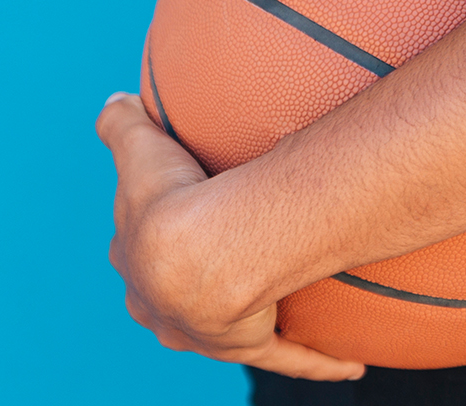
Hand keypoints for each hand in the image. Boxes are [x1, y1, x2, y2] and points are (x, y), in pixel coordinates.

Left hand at [97, 91, 363, 381]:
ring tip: (268, 304)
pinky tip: (348, 364)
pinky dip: (317, 361)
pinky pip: (288, 358)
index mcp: (135, 263)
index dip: (150, 233)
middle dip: (188, 285)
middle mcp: (161, 308)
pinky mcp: (247, 346)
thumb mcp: (137, 146)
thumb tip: (116, 100)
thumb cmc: (169, 198)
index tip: (170, 215)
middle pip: (172, 296)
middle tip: (222, 258)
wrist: (201, 252)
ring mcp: (203, 333)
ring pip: (223, 330)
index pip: (137, 250)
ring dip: (243, 323)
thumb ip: (119, 121)